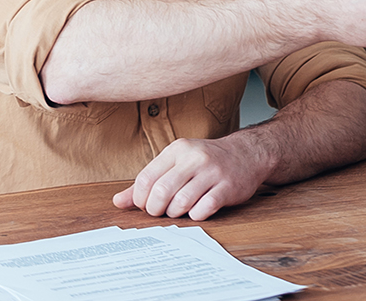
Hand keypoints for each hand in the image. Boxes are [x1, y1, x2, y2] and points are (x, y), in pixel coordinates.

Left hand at [113, 131, 269, 220]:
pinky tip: (198, 209)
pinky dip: (196, 215)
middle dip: (156, 209)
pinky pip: (203, 209)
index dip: (141, 199)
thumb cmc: (206, 162)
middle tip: (162, 211)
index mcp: (177, 150)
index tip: (147, 204)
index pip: (145, 179)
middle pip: (161, 192)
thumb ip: (148, 182)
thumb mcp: (176, 163)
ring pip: (181, 203)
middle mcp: (194, 158)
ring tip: (180, 209)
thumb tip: (118, 202)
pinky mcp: (227, 187)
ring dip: (176, 213)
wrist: (247, 153)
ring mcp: (212, 172)